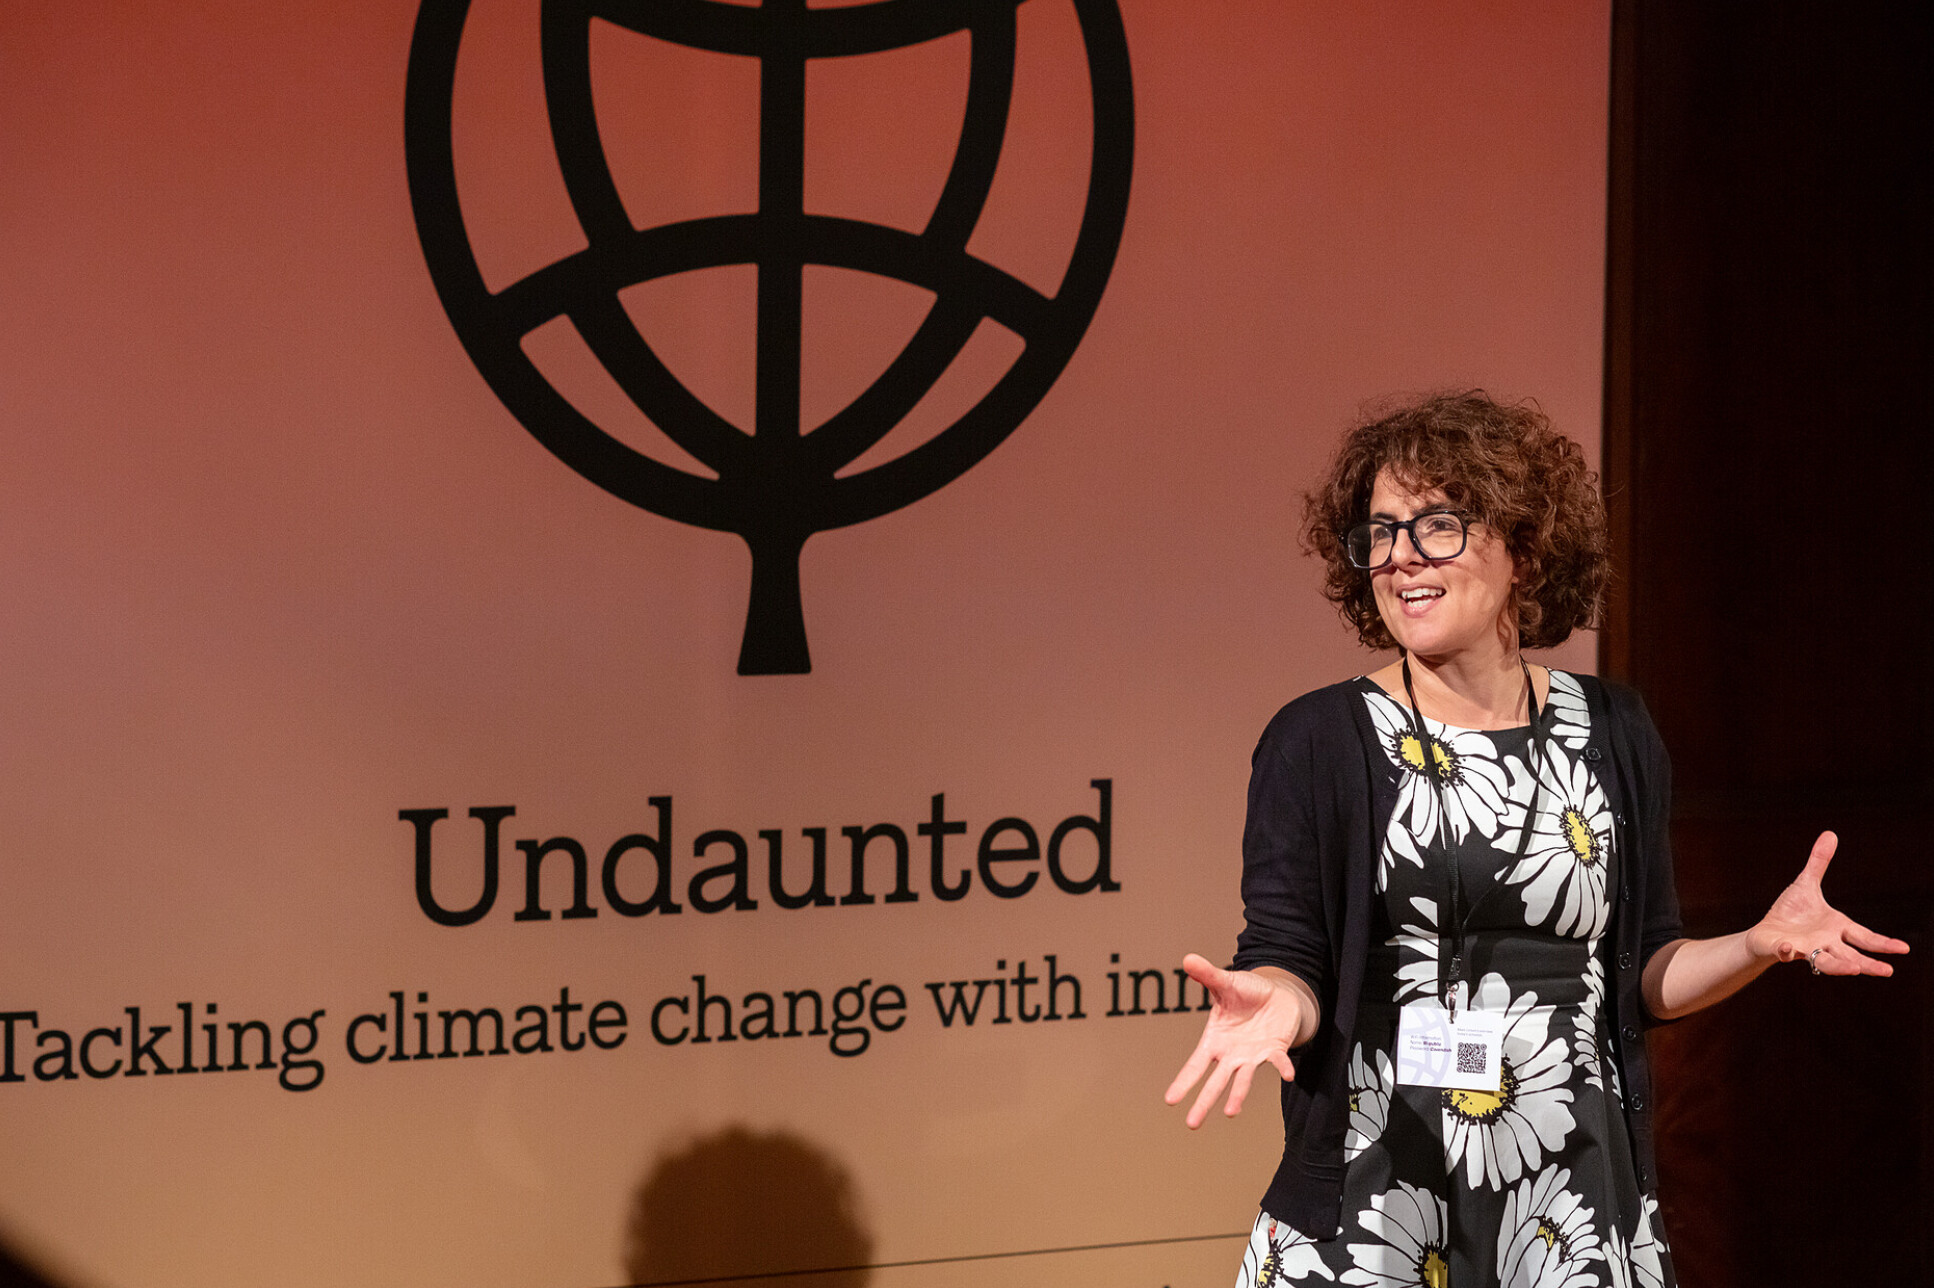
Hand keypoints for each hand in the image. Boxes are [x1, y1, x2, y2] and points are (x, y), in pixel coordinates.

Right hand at [1163, 954, 1312, 1128]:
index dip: (1183, 1081)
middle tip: (1192, 1124)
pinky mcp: (1275, 1050)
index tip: (1170, 1100)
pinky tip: (1288, 1074)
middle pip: (1215, 1082)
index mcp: (1215, 1041)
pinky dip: (1282, 1067)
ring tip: (1231, 1112)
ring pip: (1243, 1080)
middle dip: (1204, 1102)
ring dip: (1238, 1095)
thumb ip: (1207, 974)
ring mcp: (1253, 1056)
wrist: (1276, 995)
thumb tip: (1187, 958)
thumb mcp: (1225, 982)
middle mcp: (1231, 1055)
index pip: (1196, 1065)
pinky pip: (1278, 1061)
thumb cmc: (1246, 992)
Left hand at [1747, 831, 1909, 975]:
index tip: (1904, 949)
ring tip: (1854, 969)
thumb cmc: (1790, 911)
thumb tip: (1830, 834)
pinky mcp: (1783, 950)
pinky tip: (1788, 948)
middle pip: (1851, 956)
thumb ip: (1818, 863)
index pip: (1864, 937)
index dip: (1883, 943)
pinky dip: (1786, 951)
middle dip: (1868, 964)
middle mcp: (1826, 942)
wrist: (1766, 931)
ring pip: (1826, 962)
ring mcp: (1806, 949)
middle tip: (1888, 971)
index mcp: (1836, 928)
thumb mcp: (1806, 884)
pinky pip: (1785, 952)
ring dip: (1839, 966)